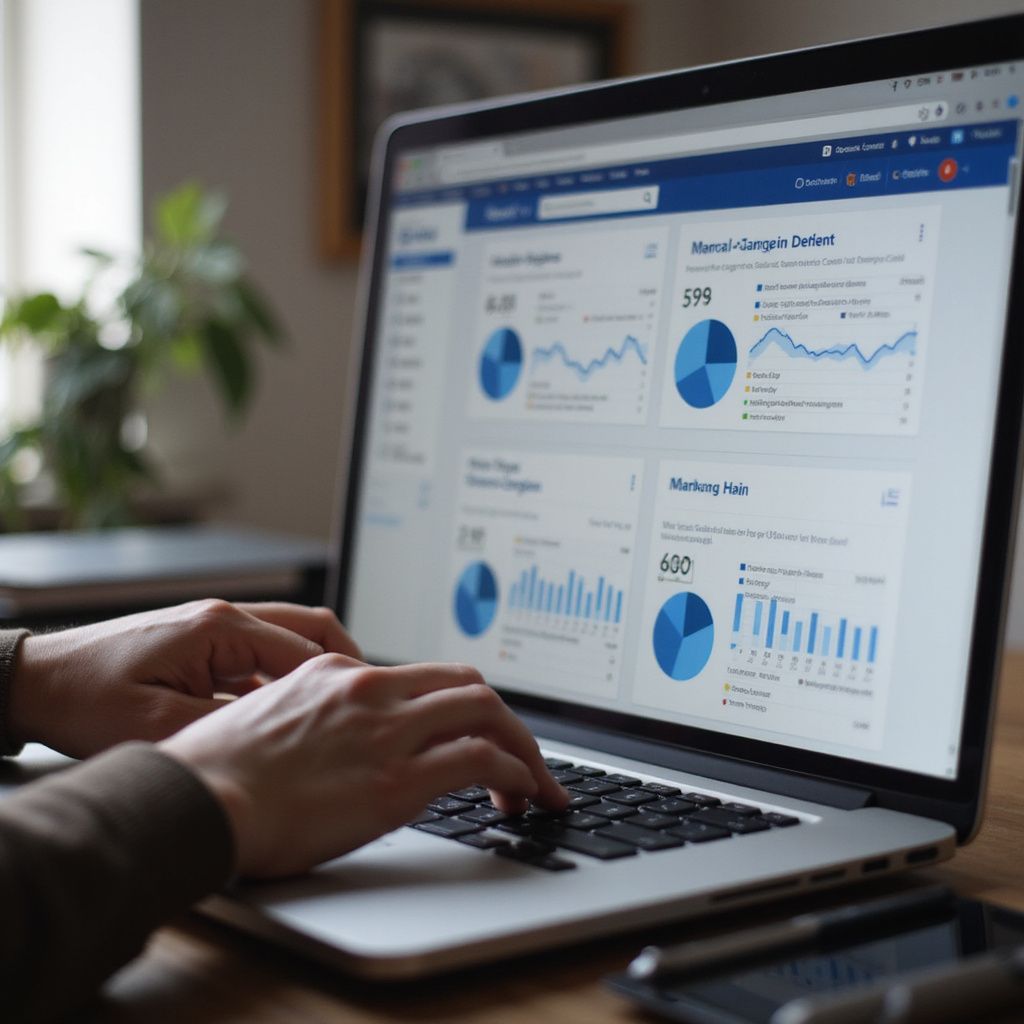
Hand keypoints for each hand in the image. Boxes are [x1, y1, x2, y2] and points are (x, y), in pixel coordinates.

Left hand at [8, 600, 360, 757]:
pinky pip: (262, 654)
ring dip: (314, 671)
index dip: (342, 683)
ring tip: (333, 713)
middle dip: (344, 664)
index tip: (367, 711)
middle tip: (365, 703)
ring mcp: (215, 626)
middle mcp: (225, 617)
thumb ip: (227, 728)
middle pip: (312, 628)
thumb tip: (281, 736)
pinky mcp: (204, 641)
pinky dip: (282, 678)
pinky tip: (283, 715)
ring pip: (290, 638)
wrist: (37, 681)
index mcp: (221, 628)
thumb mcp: (158, 726)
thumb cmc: (84, 698)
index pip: (308, 650)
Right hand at [161, 656, 568, 876]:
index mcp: (338, 673)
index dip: (463, 705)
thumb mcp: (270, 721)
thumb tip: (344, 743)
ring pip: (486, 713)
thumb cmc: (216, 775)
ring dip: (523, 749)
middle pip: (467, 685)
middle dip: (506, 721)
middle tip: (524, 757)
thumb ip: (317, 719)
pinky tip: (521, 794)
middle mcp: (369, 690)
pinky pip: (481, 759)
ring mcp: (385, 731)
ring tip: (536, 784)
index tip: (478, 733)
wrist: (192, 801)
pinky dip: (515, 773)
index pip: (426, 676)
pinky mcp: (396, 779)